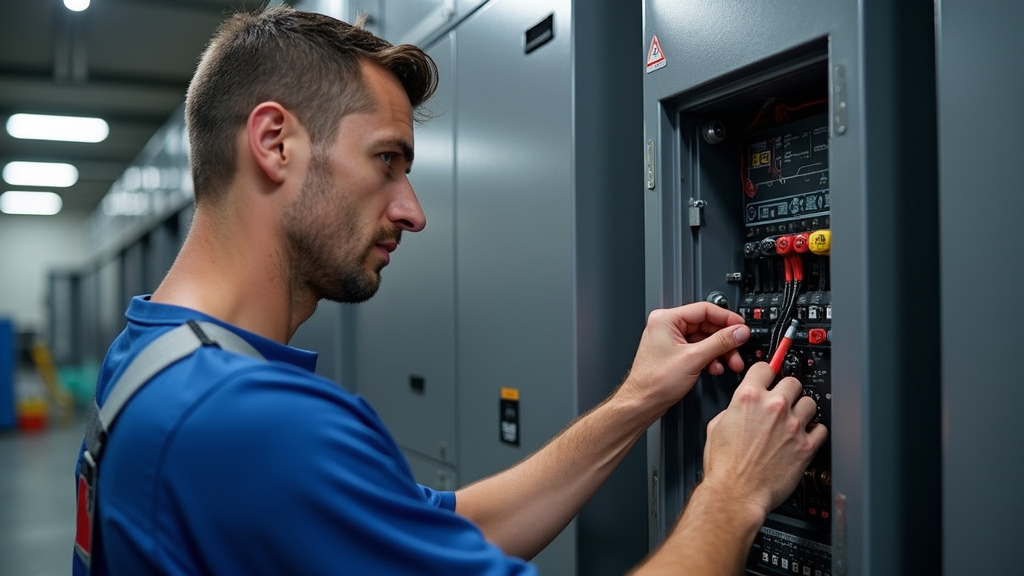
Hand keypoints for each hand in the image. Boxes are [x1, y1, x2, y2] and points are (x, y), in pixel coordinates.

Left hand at [620, 302, 749, 412]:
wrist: (643, 402)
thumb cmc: (654, 382)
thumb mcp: (694, 358)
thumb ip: (720, 342)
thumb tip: (739, 332)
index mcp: (666, 319)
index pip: (704, 309)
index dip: (727, 319)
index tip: (741, 327)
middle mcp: (667, 326)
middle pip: (706, 325)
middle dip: (725, 340)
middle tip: (738, 349)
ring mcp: (671, 339)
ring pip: (705, 339)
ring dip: (720, 351)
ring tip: (730, 363)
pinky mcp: (675, 353)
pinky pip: (699, 349)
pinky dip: (710, 358)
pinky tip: (715, 368)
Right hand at [702, 362, 828, 514]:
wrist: (736, 493)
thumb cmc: (724, 466)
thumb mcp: (715, 427)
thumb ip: (732, 411)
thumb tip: (741, 409)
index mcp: (748, 398)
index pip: (765, 368)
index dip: (766, 372)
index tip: (769, 377)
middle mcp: (773, 407)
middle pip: (792, 381)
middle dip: (787, 390)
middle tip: (783, 400)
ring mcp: (792, 426)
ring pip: (810, 402)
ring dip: (803, 409)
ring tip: (795, 419)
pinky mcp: (806, 446)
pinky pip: (822, 429)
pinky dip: (816, 431)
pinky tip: (806, 435)